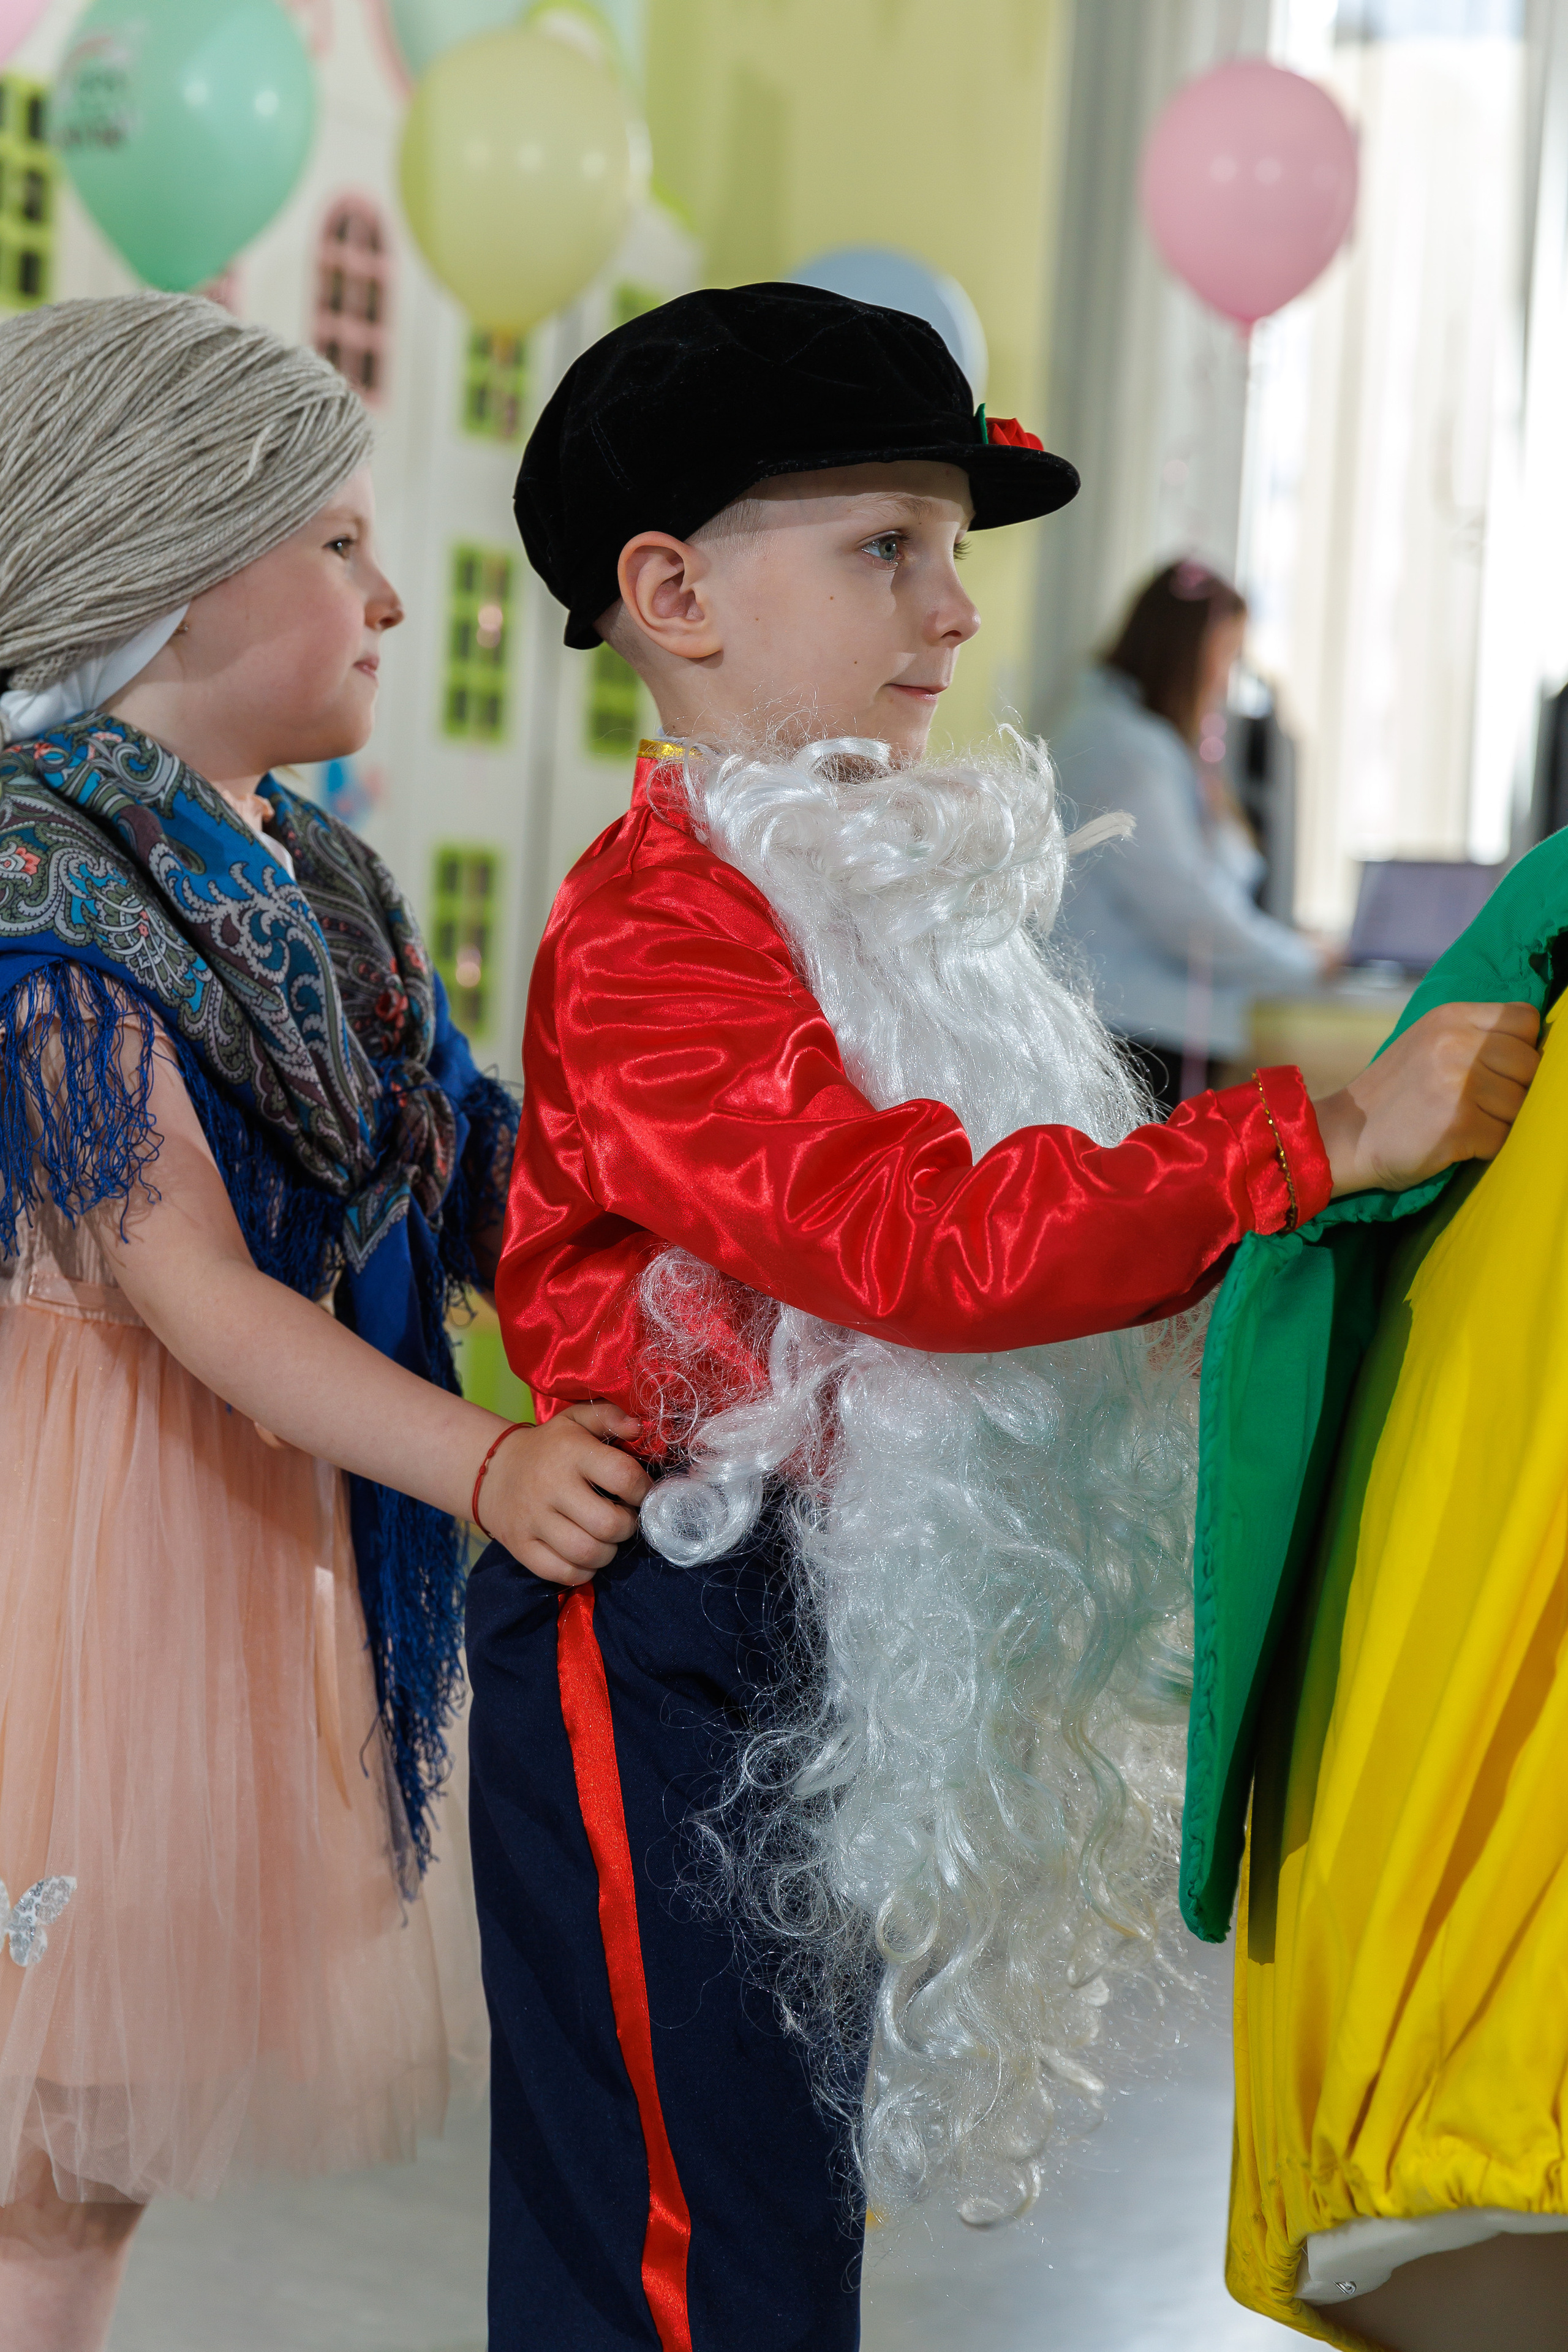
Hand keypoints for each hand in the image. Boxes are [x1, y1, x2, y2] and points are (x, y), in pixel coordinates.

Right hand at [476, 1402, 650, 1585]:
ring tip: (605, 1537)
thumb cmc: (550, 1447)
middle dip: (627, 1526)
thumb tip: (639, 1427)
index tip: (639, 1492)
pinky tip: (584, 1554)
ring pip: (587, 1553)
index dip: (643, 1490)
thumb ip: (609, 1416)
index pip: (623, 1476)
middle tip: (622, 1518)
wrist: (493, 1470)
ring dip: (608, 1551)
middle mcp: (551, 1486)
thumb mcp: (576, 1420)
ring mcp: (533, 1519)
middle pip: (608, 1524)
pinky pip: (563, 1573)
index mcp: (571, 1451)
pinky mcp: (520, 1546)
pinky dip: (583, 1570)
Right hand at [1313, 1000, 1540, 1198]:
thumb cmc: (1392, 1095)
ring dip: (1500, 1121)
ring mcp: (1458, 1083)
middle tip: (1479, 1104)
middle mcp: (1456, 1043)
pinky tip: (1456, 1142)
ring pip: (1521, 1104)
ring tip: (1463, 1123)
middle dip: (1514, 1089)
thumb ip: (1474, 1036)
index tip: (1498, 1069)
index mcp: (1450, 1017)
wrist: (1343, 1135)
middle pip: (1530, 1064)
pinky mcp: (1458, 1124)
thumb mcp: (1428, 1043)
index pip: (1525, 1020)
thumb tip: (1534, 1050)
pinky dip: (1485, 1147)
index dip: (1520, 1048)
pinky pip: (1503, 1138)